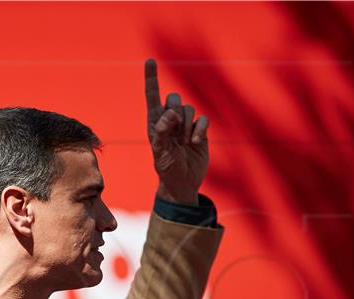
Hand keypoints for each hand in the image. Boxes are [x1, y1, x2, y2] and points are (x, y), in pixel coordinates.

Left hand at [144, 58, 209, 205]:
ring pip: (188, 108)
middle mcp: (169, 120)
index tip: (150, 60)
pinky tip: (195, 143)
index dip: (151, 78)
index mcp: (154, 122)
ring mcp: (185, 124)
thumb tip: (169, 113)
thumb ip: (161, 132)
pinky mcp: (199, 130)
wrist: (183, 182)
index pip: (152, 96)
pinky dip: (200, 129)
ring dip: (187, 126)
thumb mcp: (160, 153)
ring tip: (184, 143)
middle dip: (175, 113)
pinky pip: (203, 118)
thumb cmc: (166, 168)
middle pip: (173, 99)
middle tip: (175, 134)